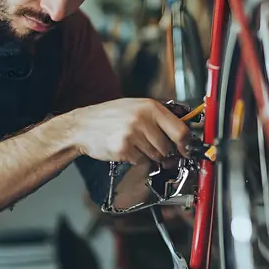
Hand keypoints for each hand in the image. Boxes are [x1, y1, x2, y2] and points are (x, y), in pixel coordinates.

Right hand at [70, 98, 190, 165]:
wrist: (83, 126)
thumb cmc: (109, 117)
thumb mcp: (136, 107)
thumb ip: (159, 118)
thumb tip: (183, 136)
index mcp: (150, 107)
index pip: (181, 130)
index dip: (186, 144)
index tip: (186, 150)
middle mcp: (143, 119)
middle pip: (168, 147)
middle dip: (164, 152)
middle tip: (152, 147)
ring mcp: (133, 134)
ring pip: (156, 156)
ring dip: (149, 155)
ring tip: (135, 145)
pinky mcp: (123, 148)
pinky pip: (141, 161)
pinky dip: (136, 159)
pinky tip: (126, 149)